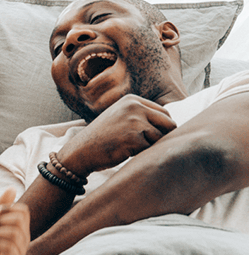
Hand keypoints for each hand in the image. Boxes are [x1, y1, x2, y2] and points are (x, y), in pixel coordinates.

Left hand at [0, 188, 29, 254]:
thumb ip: (2, 204)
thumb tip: (12, 188)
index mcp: (21, 226)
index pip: (23, 211)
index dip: (8, 208)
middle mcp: (24, 237)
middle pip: (20, 220)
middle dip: (0, 221)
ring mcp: (21, 249)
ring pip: (14, 233)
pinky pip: (10, 246)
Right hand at [59, 95, 176, 175]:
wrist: (80, 151)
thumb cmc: (102, 138)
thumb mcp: (120, 117)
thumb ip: (141, 115)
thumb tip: (174, 125)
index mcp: (132, 100)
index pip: (164, 113)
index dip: (161, 128)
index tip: (148, 137)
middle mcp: (134, 107)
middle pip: (169, 124)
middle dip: (160, 137)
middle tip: (142, 144)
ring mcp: (134, 121)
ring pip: (160, 138)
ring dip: (149, 146)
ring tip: (128, 146)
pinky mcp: (134, 138)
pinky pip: (150, 149)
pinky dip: (141, 154)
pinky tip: (124, 151)